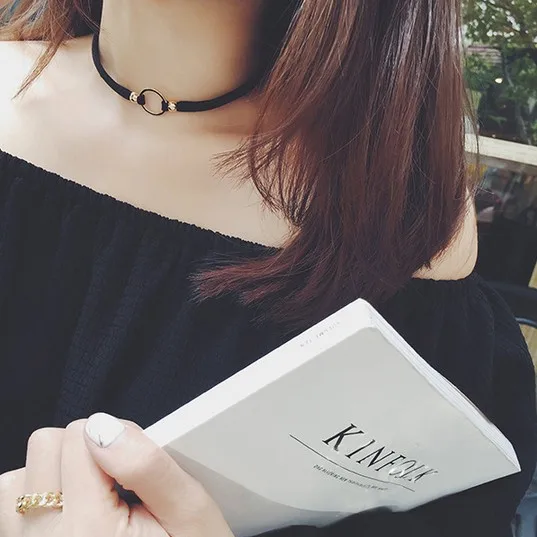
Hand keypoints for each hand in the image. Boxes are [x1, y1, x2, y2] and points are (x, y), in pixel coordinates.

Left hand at [0, 413, 234, 536]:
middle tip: (115, 483)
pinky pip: (10, 505)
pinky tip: (71, 514)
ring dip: (54, 474)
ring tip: (91, 498)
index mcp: (88, 530)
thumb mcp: (190, 514)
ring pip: (19, 476)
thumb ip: (148, 467)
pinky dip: (37, 499)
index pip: (80, 435)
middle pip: (44, 446)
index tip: (134, 468)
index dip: (116, 439)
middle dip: (82, 450)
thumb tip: (105, 426)